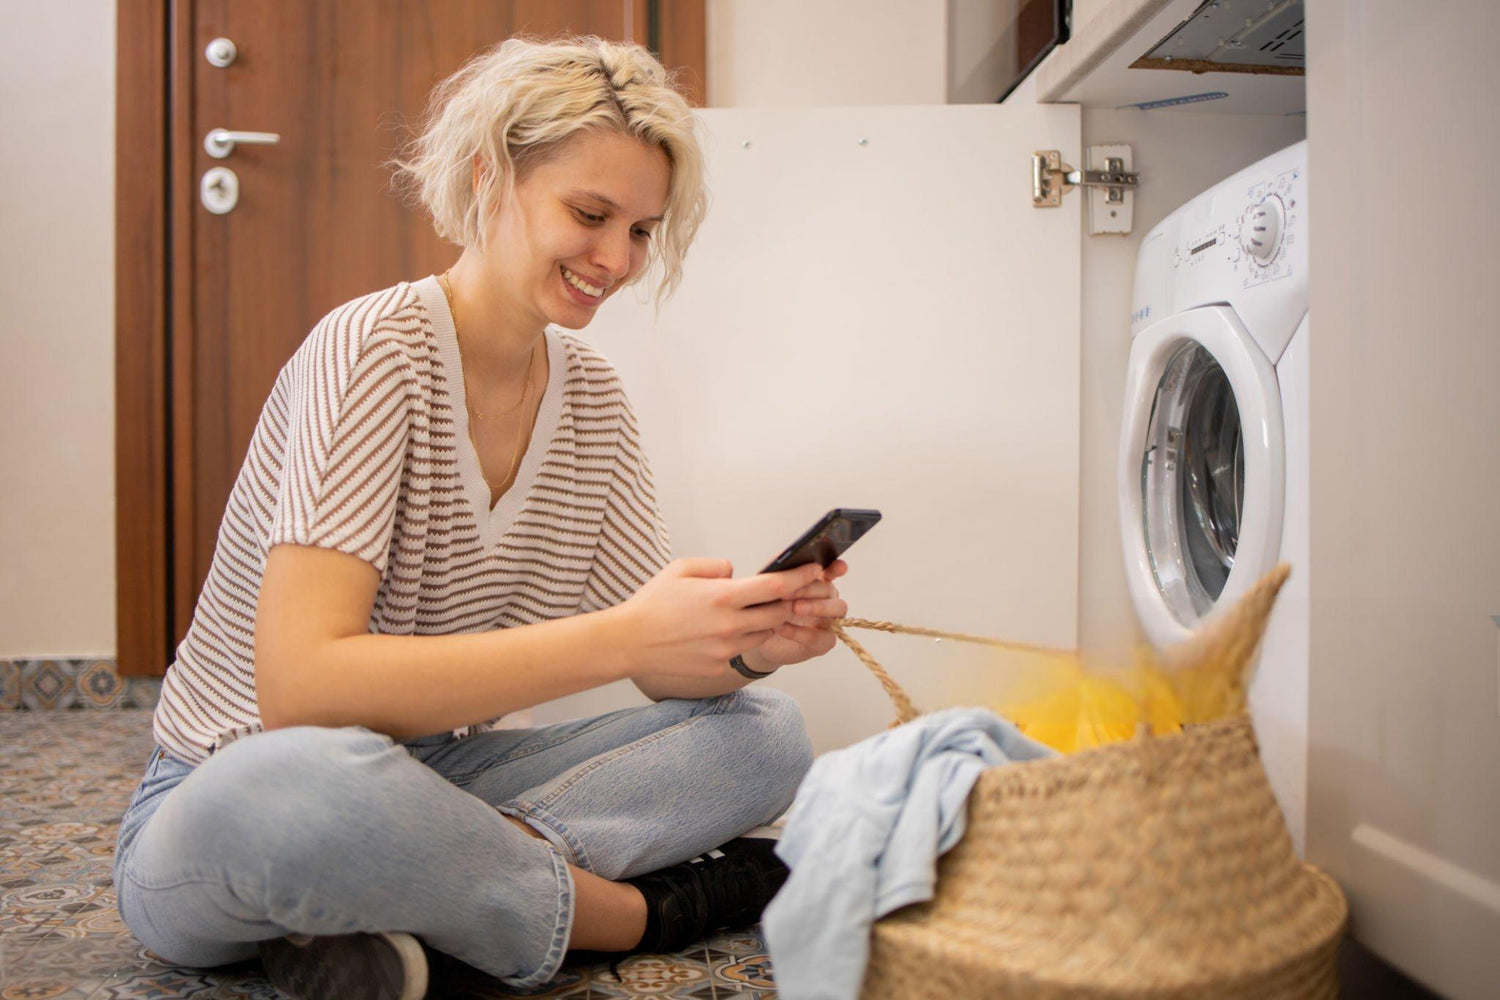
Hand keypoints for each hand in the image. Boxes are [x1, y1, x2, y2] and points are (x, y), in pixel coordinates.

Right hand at [617, 558, 826, 678]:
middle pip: (779, 613)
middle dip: (788, 602)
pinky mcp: (719, 666)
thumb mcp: (682, 569)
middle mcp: (730, 625)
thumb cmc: (652, 603)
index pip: (777, 587)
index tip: (814, 571)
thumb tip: (737, 573)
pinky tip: (728, 631)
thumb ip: (716, 566)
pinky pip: (744, 650)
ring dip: (766, 622)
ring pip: (764, 634)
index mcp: (723, 596)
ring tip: (752, 611)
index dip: (801, 578)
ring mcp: (726, 649)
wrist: (629, 642)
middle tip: (787, 593)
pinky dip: (745, 639)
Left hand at [739, 559, 848, 673]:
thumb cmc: (765, 609)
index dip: (836, 567)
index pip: (832, 571)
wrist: (758, 637)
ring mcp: (829, 621)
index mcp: (816, 582)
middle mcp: (827, 599)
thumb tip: (781, 558)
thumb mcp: (766, 588)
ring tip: (794, 608)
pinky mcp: (823, 642)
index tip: (838, 566)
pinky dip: (802, 632)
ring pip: (837, 609)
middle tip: (789, 590)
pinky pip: (822, 637)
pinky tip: (782, 627)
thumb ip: (776, 572)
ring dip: (817, 606)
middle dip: (810, 588)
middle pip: (829, 588)